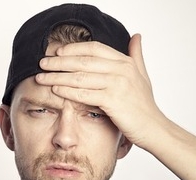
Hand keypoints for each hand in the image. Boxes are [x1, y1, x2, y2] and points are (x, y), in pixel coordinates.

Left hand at [35, 34, 167, 148]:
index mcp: (125, 62)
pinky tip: (55, 90)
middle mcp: (121, 70)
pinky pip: (84, 93)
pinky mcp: (112, 101)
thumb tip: (136, 36)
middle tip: (42, 63)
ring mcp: (117, 84)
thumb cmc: (144, 105)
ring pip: (79, 77)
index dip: (73, 49)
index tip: (57, 52)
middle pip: (82, 61)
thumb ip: (136, 56)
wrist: (153, 128)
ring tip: (41, 77)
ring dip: (57, 76)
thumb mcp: (142, 76)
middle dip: (59, 62)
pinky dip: (67, 91)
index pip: (94, 48)